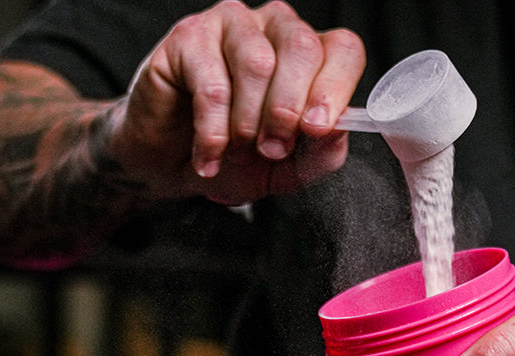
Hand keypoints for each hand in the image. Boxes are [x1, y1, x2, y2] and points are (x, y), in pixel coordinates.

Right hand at [108, 0, 364, 203]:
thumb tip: (338, 131)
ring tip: (237, 152)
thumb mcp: (287, 171)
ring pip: (257, 63)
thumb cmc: (234, 160)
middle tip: (271, 149)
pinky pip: (212, 85)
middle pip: (302, 48)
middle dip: (288, 111)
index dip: (335, 89)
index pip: (343, 49)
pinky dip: (213, 133)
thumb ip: (321, 156)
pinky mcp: (187, 38)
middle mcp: (274, 28)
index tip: (316, 130)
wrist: (172, 166)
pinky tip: (209, 156)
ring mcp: (230, 26)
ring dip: (248, 122)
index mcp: (309, 55)